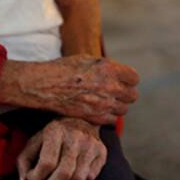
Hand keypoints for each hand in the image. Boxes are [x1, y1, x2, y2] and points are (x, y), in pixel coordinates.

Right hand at [0, 55, 138, 125]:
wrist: (45, 85)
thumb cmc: (64, 69)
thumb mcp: (88, 60)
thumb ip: (107, 67)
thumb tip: (119, 73)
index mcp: (109, 69)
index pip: (134, 78)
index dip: (129, 79)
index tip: (123, 80)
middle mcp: (110, 86)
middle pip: (132, 95)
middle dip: (126, 93)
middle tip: (116, 92)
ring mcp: (103, 104)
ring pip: (123, 109)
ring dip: (117, 106)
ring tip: (106, 101)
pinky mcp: (95, 117)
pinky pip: (112, 120)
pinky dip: (108, 116)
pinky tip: (99, 110)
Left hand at [17, 118, 106, 179]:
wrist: (79, 119)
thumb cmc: (52, 136)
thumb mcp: (34, 142)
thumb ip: (24, 161)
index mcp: (55, 130)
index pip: (47, 162)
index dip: (37, 177)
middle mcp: (75, 136)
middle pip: (64, 173)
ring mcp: (91, 144)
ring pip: (78, 178)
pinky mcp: (102, 152)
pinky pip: (90, 178)